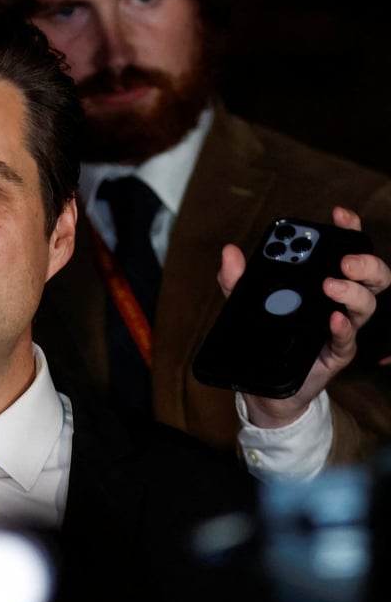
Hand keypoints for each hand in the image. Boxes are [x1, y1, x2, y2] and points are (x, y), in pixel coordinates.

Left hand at [218, 207, 390, 427]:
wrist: (265, 386)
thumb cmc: (265, 337)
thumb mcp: (245, 303)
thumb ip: (238, 279)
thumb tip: (230, 253)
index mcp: (321, 282)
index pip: (344, 250)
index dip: (348, 230)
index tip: (339, 215)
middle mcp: (339, 302)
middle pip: (371, 276)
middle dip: (365, 262)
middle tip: (344, 260)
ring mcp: (341, 328)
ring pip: (367, 305)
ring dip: (353, 291)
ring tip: (331, 285)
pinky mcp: (336, 354)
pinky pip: (347, 339)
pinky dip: (342, 326)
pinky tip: (332, 318)